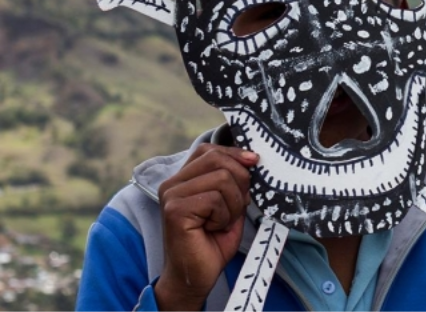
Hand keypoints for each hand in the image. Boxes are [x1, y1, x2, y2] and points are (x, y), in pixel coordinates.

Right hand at [154, 144, 257, 310]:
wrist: (197, 275)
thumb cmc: (213, 241)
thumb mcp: (230, 203)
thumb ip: (235, 180)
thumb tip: (251, 158)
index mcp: (183, 178)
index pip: (210, 150)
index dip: (235, 154)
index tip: (254, 163)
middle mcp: (172, 183)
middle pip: (218, 159)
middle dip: (240, 182)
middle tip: (236, 207)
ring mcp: (171, 195)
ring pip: (222, 178)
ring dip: (233, 204)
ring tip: (221, 222)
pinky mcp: (175, 210)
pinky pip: (215, 199)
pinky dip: (224, 216)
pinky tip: (213, 229)